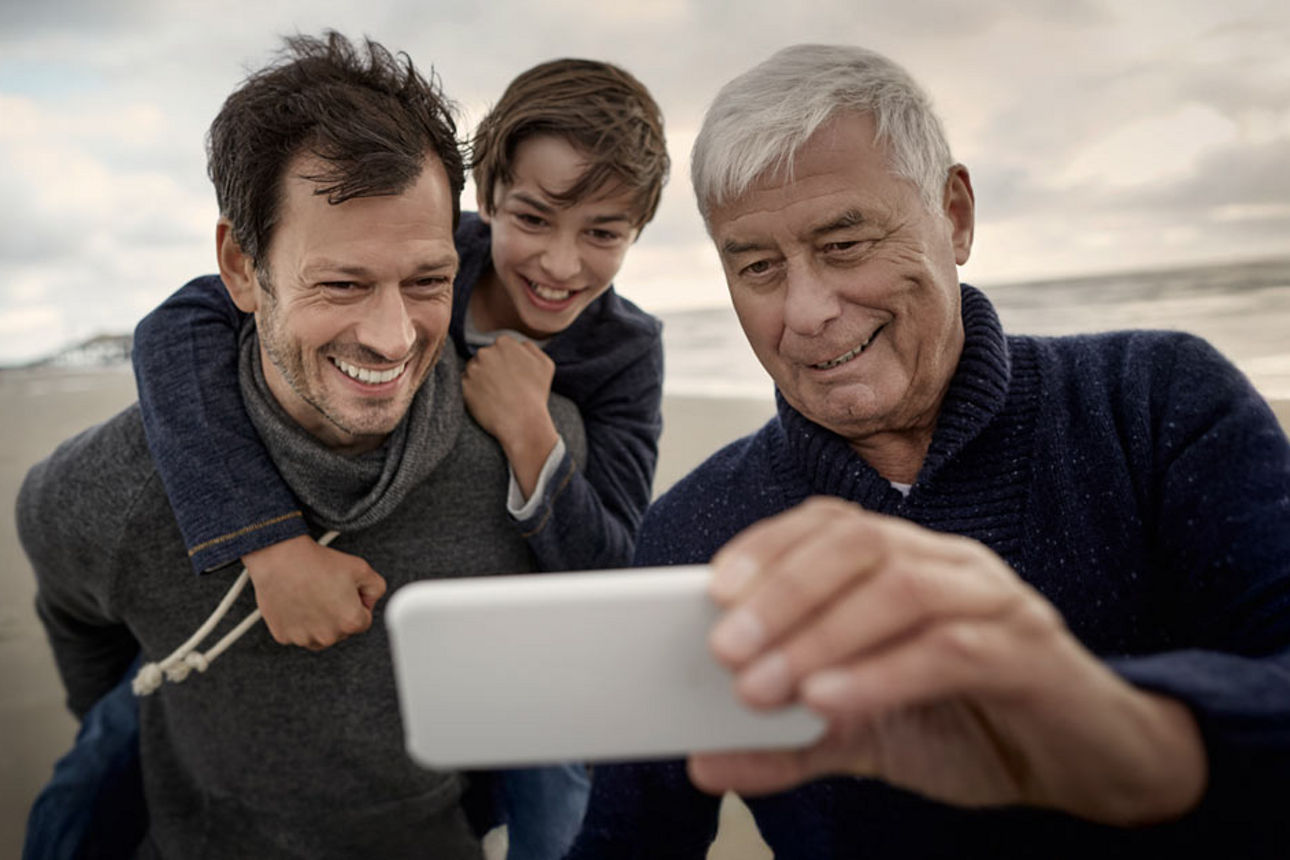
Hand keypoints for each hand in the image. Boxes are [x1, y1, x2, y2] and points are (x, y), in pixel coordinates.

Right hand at [244, 535, 385, 649]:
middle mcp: (328, 636)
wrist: (281, 558)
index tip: (345, 591)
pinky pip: (297, 633)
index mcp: (350, 622)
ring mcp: (304, 638)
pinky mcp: (283, 636)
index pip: (363, 620)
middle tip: (327, 590)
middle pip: (341, 630)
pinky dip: (298, 622)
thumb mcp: (362, 568)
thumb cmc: (319, 563)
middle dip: (338, 614)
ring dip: (319, 622)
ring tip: (312, 596)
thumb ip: (376, 588)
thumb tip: (370, 601)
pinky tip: (297, 602)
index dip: (357, 603)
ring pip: (319, 635)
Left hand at [461, 336, 559, 496]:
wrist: (523, 422)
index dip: (505, 363)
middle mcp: (485, 352)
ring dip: (481, 380)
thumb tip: (519, 344)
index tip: (510, 377)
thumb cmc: (536, 394)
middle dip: (491, 369)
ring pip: (474, 371)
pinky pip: (466, 386)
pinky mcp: (464, 386)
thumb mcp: (545, 364)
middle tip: (503, 388)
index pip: (499, 348)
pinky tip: (487, 402)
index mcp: (504, 343)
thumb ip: (530, 347)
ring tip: (495, 396)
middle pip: (484, 357)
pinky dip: (473, 393)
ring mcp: (473, 369)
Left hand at [693, 497, 1205, 825]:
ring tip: (762, 683)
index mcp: (908, 561)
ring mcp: (994, 600)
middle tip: (723, 646)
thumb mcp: (864, 736)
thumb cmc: (972, 725)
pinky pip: (949, 649)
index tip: (711, 587)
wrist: (1088, 762)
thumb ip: (789, 744)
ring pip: (899, 588)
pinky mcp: (1029, 651)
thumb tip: (703, 766)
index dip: (768, 547)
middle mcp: (949, 564)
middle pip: (857, 545)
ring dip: (821, 633)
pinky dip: (881, 673)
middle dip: (782, 591)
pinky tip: (830, 700)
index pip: (830, 525)